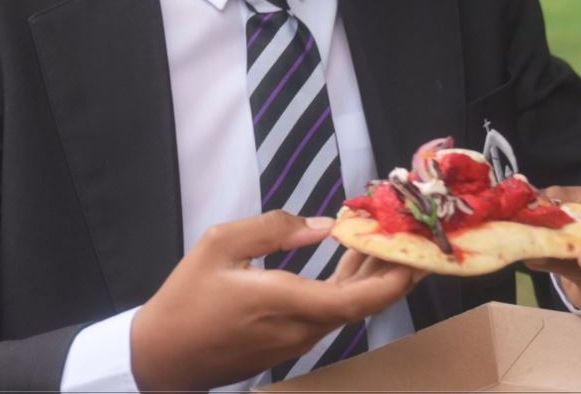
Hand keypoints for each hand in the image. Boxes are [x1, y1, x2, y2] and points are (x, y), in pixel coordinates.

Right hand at [129, 211, 421, 391]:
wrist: (163, 355)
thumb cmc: (186, 297)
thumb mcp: (219, 244)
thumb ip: (273, 229)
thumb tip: (322, 226)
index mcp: (284, 302)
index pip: (357, 300)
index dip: (393, 279)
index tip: (417, 253)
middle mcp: (299, 329)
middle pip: (360, 304)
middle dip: (389, 270)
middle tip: (408, 236)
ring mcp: (295, 342)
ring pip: (346, 309)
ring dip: (366, 276)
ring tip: (378, 238)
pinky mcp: (287, 346)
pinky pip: (328, 315)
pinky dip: (344, 288)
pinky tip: (346, 262)